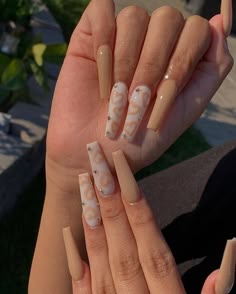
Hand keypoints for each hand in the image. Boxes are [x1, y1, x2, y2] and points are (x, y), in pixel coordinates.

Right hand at [46, 0, 232, 192]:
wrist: (98, 153)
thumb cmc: (141, 138)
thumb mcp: (187, 109)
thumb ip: (212, 68)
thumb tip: (219, 21)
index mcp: (176, 57)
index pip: (196, 30)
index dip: (183, 61)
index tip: (164, 98)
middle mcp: (151, 42)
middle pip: (167, 19)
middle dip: (154, 66)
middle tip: (138, 101)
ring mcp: (120, 37)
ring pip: (134, 17)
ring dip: (127, 62)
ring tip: (117, 97)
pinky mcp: (90, 37)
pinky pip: (101, 10)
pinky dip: (104, 42)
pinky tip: (102, 76)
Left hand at [63, 143, 234, 292]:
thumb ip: (217, 293)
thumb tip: (232, 248)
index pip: (148, 237)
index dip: (135, 200)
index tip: (122, 167)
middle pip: (121, 239)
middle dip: (109, 196)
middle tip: (97, 159)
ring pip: (100, 256)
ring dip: (91, 217)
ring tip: (84, 180)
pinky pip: (81, 287)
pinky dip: (74, 257)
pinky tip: (69, 229)